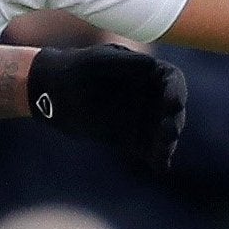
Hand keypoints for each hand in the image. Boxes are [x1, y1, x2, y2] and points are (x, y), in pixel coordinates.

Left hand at [28, 44, 186, 171]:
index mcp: (146, 71)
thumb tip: (151, 66)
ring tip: (163, 152)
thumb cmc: (74, 70)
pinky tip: (160, 166)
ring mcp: (144, 118)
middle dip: (174, 121)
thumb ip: (122, 63)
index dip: (177, 91)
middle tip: (170, 133)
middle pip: (173, 109)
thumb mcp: (96, 62)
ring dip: (168, 143)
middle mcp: (151, 95)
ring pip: (164, 132)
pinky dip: (158, 158)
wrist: (52, 93)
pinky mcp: (133, 139)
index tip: (174, 103)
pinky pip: (150, 150)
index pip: (172, 80)